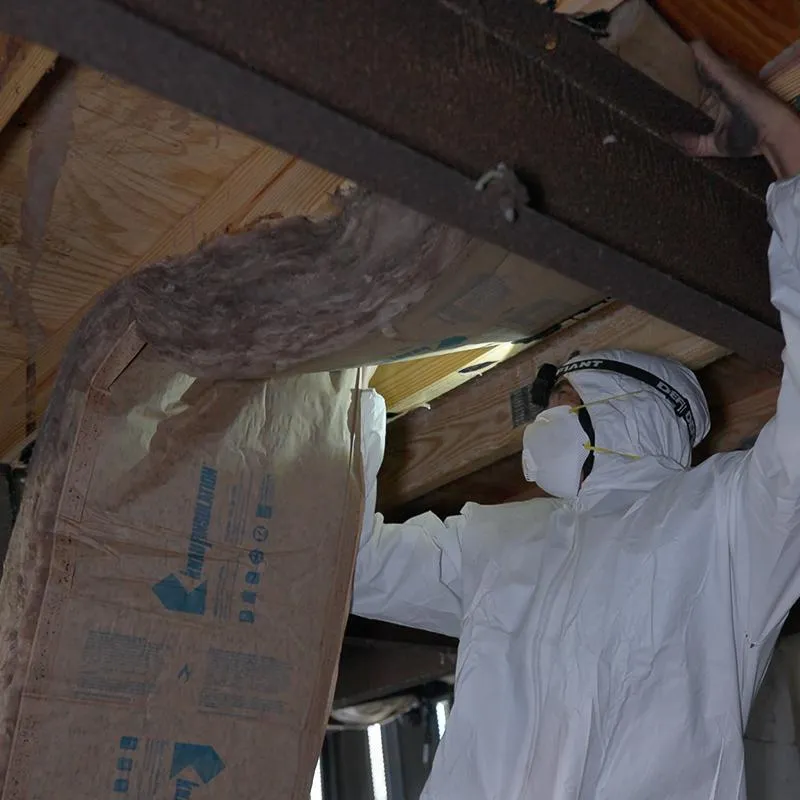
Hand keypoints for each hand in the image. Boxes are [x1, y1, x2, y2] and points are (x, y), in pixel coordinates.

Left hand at [674, 42, 799, 179]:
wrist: (770, 135)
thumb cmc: (749, 139)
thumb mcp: (715, 145)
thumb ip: (694, 144)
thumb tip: (673, 137)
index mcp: (719, 104)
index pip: (700, 92)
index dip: (685, 87)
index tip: (668, 84)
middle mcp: (723, 90)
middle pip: (701, 76)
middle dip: (685, 71)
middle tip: (667, 63)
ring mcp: (728, 81)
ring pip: (706, 66)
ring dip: (693, 59)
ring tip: (674, 50)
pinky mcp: (730, 76)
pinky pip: (713, 63)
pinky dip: (702, 55)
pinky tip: (691, 45)